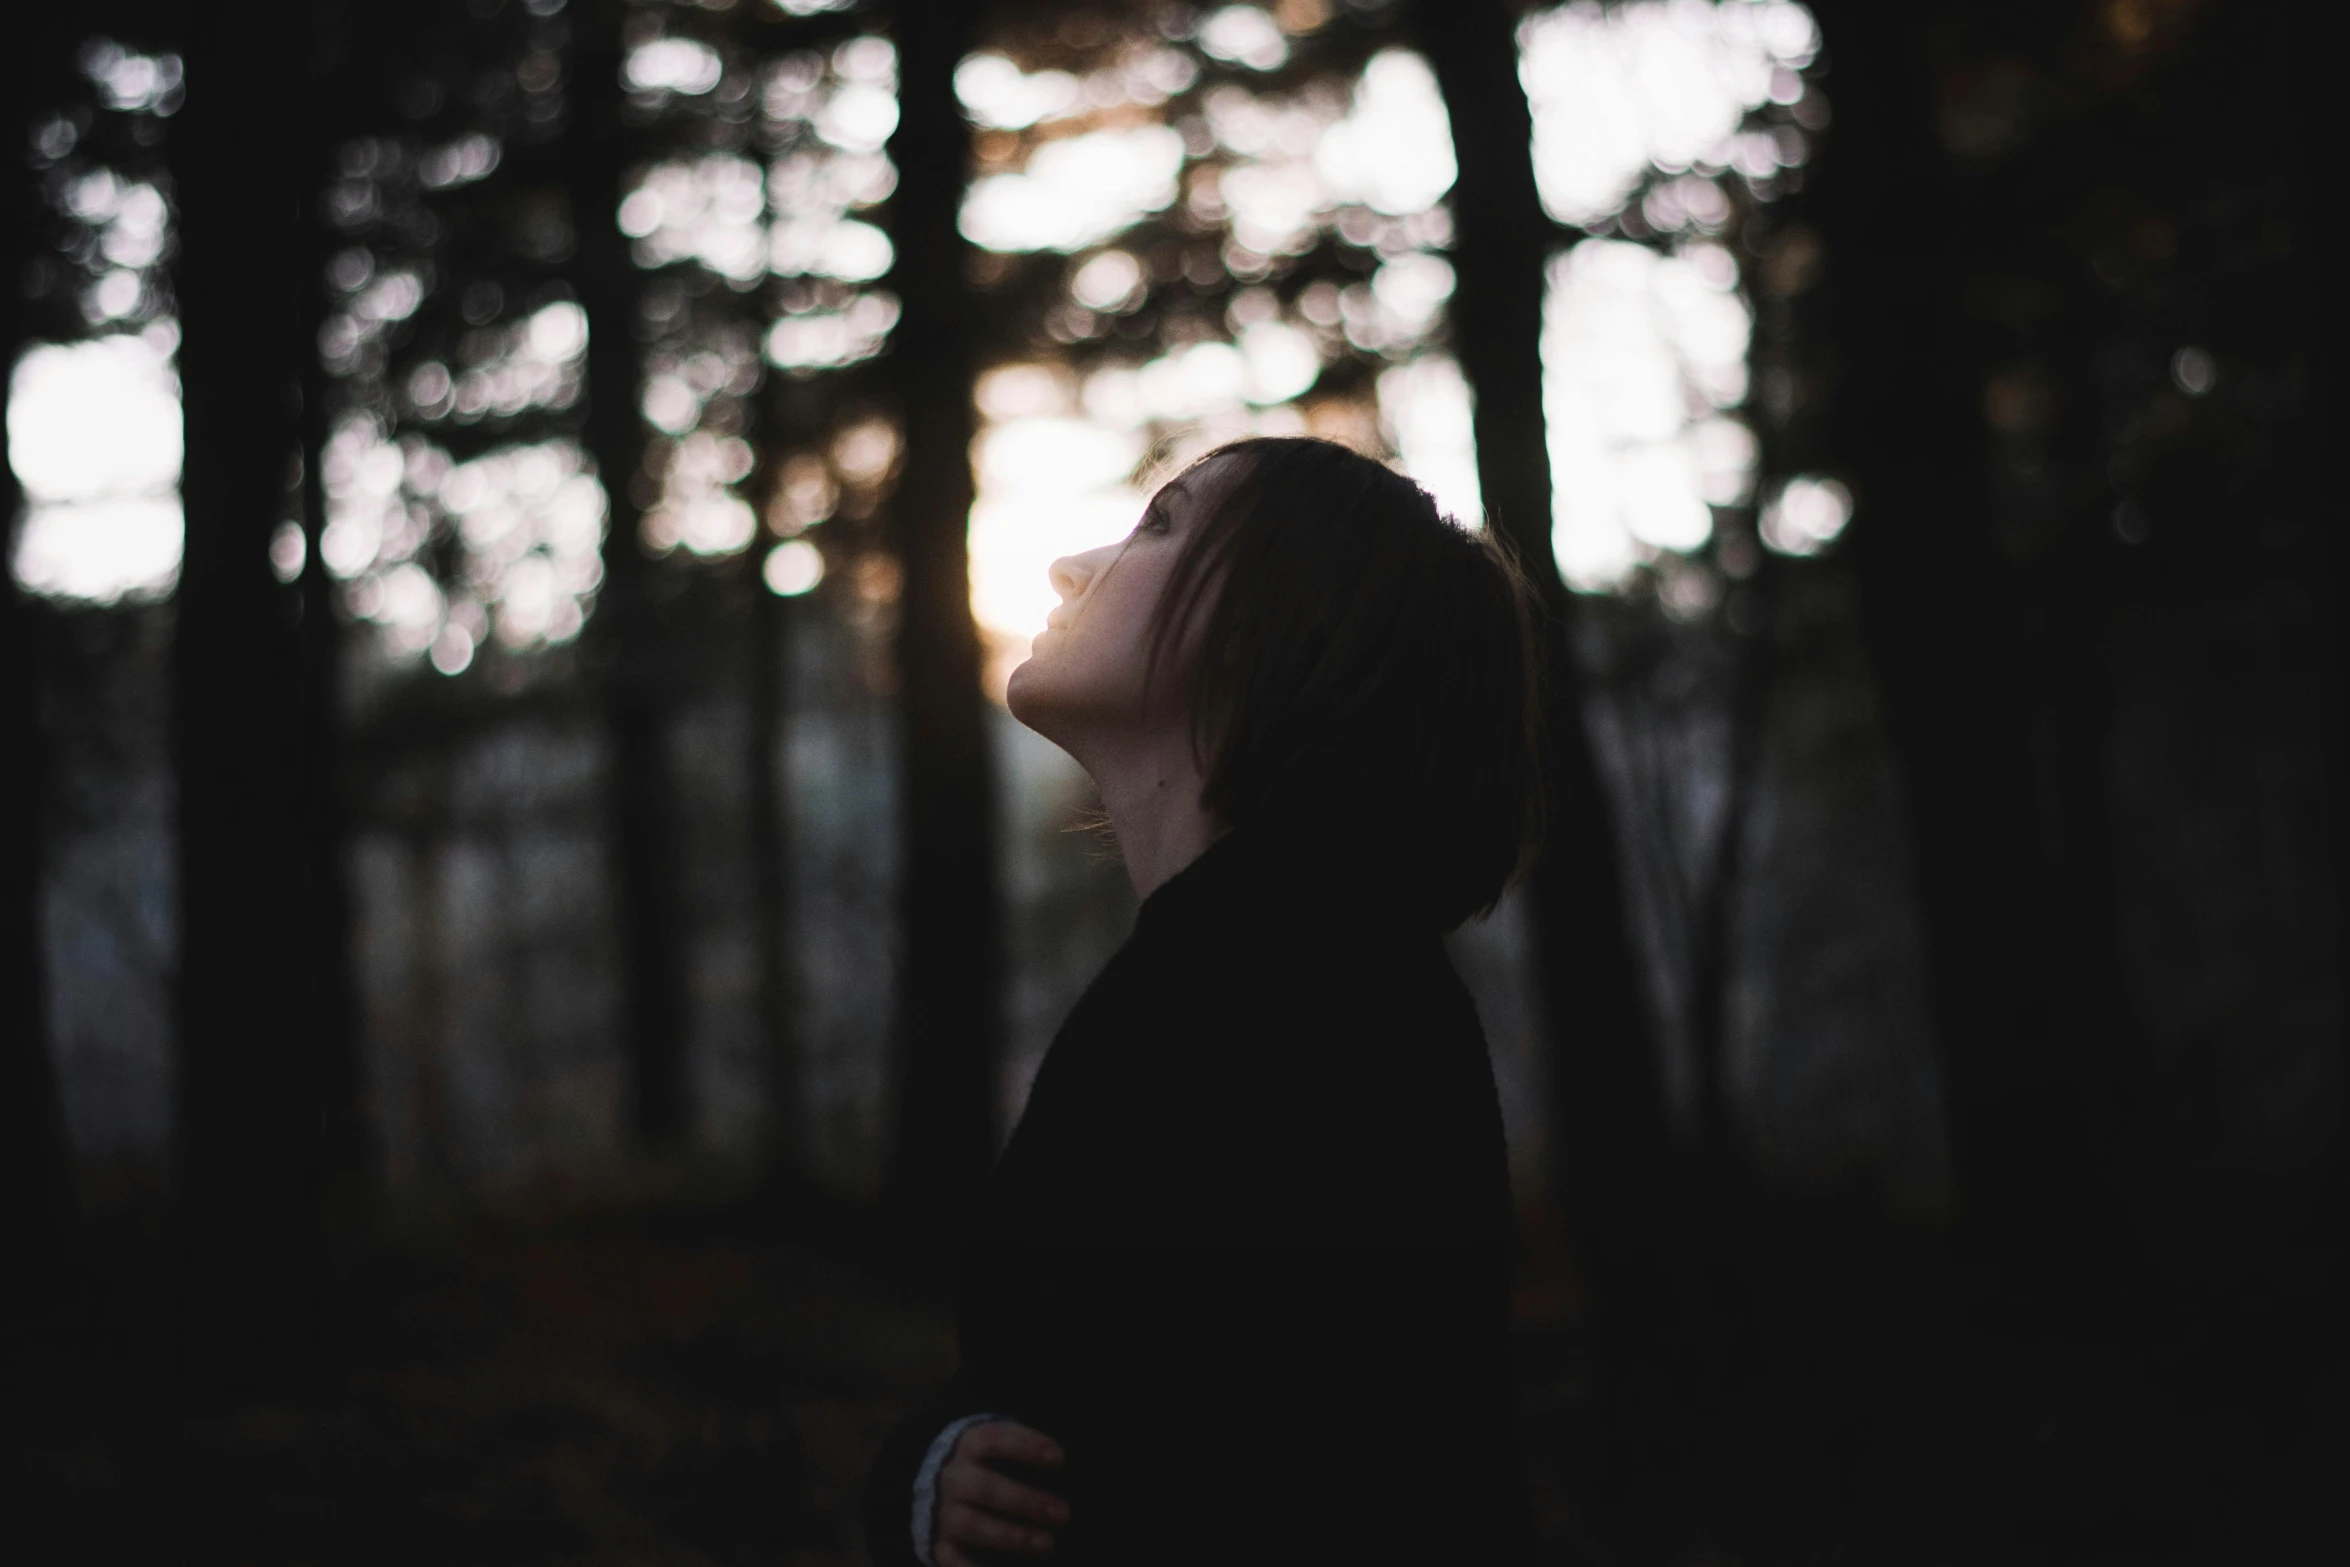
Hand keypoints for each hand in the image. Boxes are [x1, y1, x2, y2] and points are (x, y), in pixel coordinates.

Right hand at [933, 1419, 1069, 1565]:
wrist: (941, 1485)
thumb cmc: (989, 1464)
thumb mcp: (1002, 1448)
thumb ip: (1029, 1455)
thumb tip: (1073, 1472)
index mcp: (970, 1445)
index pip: (995, 1440)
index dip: (1027, 1447)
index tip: (1060, 1459)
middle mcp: (954, 1478)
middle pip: (986, 1488)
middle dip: (1026, 1501)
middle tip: (1064, 1514)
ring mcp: (945, 1513)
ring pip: (972, 1524)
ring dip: (1012, 1536)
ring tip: (1047, 1544)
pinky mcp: (941, 1544)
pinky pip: (954, 1560)